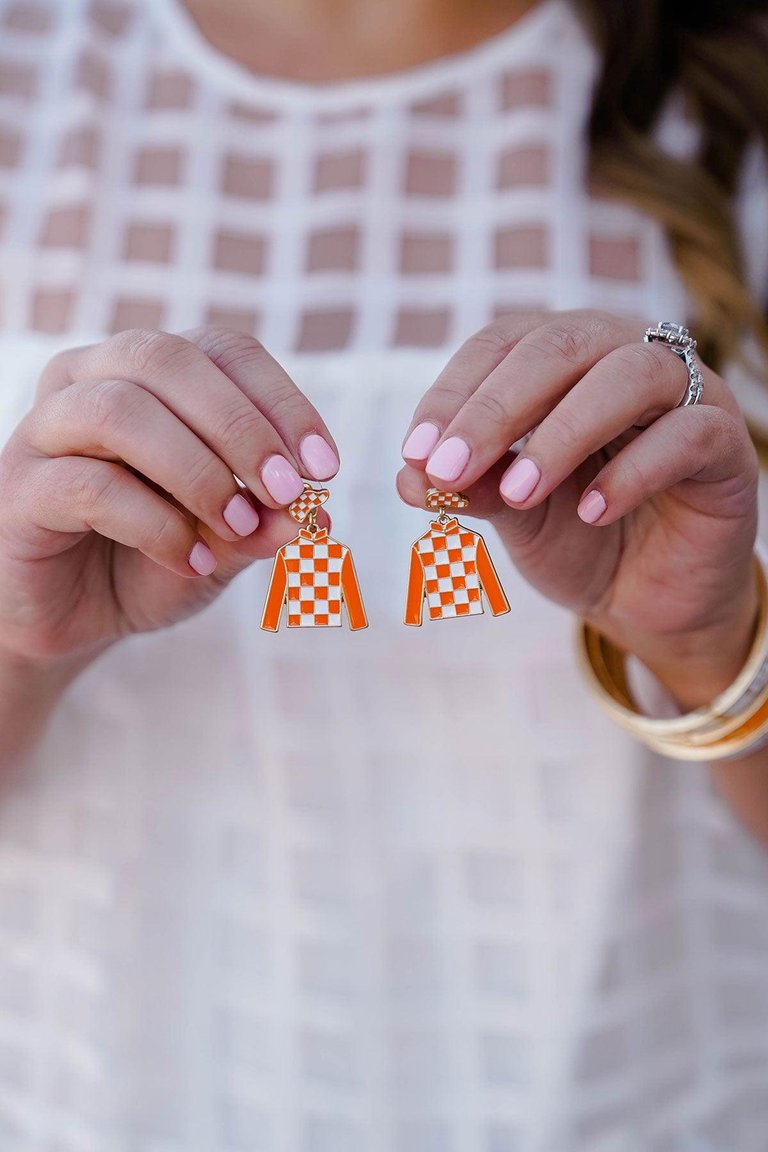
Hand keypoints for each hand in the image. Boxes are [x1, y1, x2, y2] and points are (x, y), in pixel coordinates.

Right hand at [0, 327, 338, 663]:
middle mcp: (91, 381)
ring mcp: (46, 430)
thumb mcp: (225, 542)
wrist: (78, 619)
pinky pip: (88, 485)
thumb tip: (316, 514)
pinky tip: (189, 561)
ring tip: (238, 527)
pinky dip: (155, 525)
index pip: (223, 351)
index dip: (281, 401)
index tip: (324, 466)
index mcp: (151, 375)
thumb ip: (265, 522)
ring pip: (119, 410)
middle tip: (287, 491)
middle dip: (241, 427)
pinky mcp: (20, 490)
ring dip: (197, 471)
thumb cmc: (154, 561)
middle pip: (167, 359)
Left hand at [398, 309, 760, 705]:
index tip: (416, 454)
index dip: (454, 392)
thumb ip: (471, 488)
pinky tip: (592, 512)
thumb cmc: (577, 538)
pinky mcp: (726, 444)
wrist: (647, 601)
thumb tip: (409, 476)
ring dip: (562, 432)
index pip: (502, 343)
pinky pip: (688, 434)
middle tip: (448, 468)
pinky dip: (634, 471)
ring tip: (519, 492)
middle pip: (560, 345)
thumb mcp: (514, 515)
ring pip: (629, 374)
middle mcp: (624, 355)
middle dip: (495, 408)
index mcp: (564, 358)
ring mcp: (684, 393)